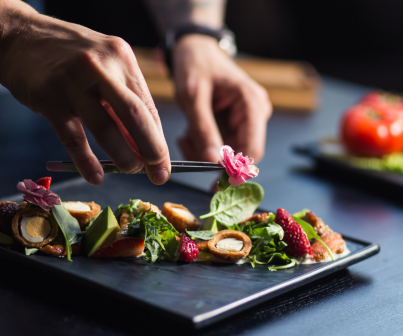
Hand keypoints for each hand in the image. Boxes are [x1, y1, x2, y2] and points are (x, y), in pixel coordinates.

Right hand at [0, 15, 170, 184]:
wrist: (16, 36)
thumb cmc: (65, 56)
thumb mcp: (101, 64)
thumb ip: (118, 100)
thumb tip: (139, 144)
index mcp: (120, 56)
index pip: (147, 105)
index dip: (158, 139)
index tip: (163, 163)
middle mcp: (101, 65)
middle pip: (135, 116)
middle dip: (152, 150)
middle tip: (158, 174)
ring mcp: (73, 80)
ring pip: (106, 129)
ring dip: (123, 157)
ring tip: (130, 171)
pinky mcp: (48, 97)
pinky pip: (73, 137)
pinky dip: (87, 161)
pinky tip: (96, 176)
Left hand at [172, 35, 271, 162]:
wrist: (194, 51)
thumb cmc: (195, 66)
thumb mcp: (193, 97)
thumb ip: (203, 130)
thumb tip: (213, 162)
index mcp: (251, 104)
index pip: (253, 150)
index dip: (234, 169)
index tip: (210, 179)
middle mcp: (254, 114)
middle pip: (239, 155)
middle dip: (211, 158)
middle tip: (186, 145)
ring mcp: (245, 120)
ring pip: (227, 154)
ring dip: (203, 151)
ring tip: (185, 134)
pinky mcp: (233, 124)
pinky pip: (220, 146)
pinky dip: (202, 145)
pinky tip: (189, 132)